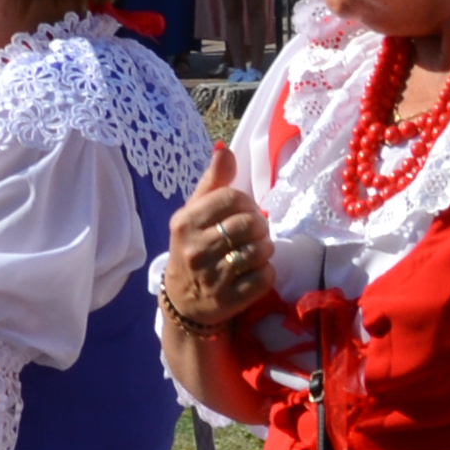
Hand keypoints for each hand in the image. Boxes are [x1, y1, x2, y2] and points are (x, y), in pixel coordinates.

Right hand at [159, 168, 275, 328]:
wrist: (183, 300)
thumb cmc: (193, 247)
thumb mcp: (194, 213)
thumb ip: (212, 181)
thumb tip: (224, 149)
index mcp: (185, 222)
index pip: (233, 198)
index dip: (248, 203)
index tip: (245, 213)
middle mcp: (195, 249)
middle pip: (250, 224)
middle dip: (260, 227)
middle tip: (254, 234)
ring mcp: (211, 277)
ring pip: (260, 251)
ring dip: (265, 249)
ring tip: (255, 252)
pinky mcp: (228, 300)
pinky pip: (264, 277)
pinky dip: (266, 272)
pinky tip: (254, 271)